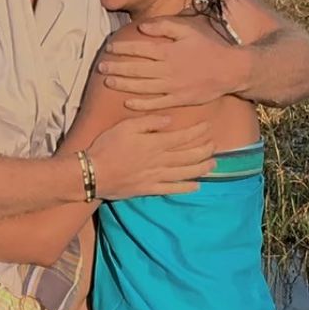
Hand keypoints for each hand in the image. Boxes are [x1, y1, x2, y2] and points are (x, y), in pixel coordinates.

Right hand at [87, 115, 215, 198]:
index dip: (197, 132)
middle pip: (188, 155)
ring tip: (213, 164)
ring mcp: (155, 176)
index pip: (182, 137)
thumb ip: (148, 123)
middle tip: (214, 145)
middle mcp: (159, 161)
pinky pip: (172, 189)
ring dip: (201, 168)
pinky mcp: (149, 189)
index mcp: (154, 143)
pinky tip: (196, 186)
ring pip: (184, 172)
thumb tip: (169, 120)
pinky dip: (186, 188)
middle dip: (204, 149)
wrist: (93, 173)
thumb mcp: (125, 126)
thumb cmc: (106, 146)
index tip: (208, 127)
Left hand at [97, 19, 244, 109]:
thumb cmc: (207, 47)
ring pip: (142, 86)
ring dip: (123, 84)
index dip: (122, 48)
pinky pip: (156, 103)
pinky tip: (127, 102)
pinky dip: (141, 104)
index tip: (109, 48)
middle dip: (116, 67)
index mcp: (169, 51)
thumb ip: (164, 26)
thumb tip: (141, 27)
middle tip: (101, 67)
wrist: (229, 70)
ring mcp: (172, 87)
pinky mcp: (178, 100)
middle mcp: (168, 69)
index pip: (139, 49)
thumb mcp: (188, 30)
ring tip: (107, 82)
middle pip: (136, 69)